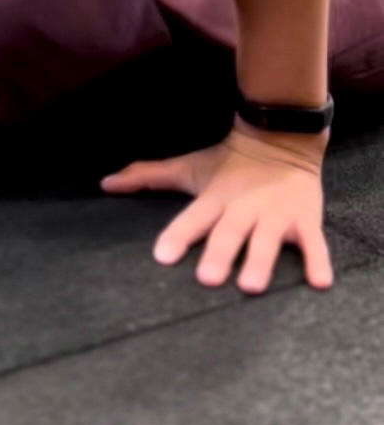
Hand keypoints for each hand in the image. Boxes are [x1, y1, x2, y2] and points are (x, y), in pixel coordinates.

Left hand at [101, 126, 331, 292]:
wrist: (280, 138)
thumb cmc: (227, 163)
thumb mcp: (188, 169)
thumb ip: (147, 176)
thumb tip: (105, 183)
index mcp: (214, 198)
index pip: (192, 219)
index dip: (178, 236)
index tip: (162, 257)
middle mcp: (242, 208)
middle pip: (228, 232)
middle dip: (218, 254)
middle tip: (207, 279)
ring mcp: (274, 214)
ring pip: (266, 240)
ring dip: (260, 261)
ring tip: (251, 286)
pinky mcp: (304, 219)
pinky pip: (313, 243)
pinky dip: (317, 262)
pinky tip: (319, 283)